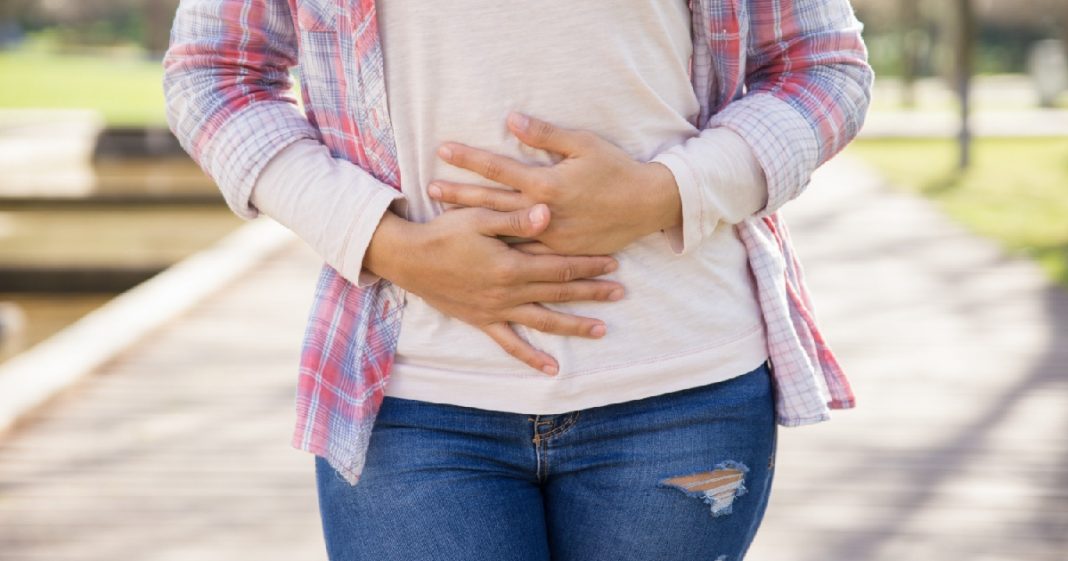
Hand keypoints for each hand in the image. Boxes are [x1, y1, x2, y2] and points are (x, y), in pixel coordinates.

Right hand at [364, 204, 624, 375]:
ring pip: (543, 321)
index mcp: (510, 265)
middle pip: (558, 294)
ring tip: (601, 330)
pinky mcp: (482, 321)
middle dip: (592, 292)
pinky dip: (531, 357)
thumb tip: (548, 213)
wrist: (408, 259)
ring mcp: (495, 310)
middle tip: (620, 293)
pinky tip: (551, 368)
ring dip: (573, 326)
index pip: (559, 266)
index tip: (613, 262)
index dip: (588, 264)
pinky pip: (510, 344)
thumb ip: (514, 218)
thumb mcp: (478, 217)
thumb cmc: (443, 233)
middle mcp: (507, 292)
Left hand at [428, 112, 681, 254]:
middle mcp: (543, 214)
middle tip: (430, 189)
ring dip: (473, 224)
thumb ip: (545, 134)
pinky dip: (500, 249)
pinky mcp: (559, 253)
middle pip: (491, 202)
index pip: (498, 169)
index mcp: (546, 184)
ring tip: (444, 219)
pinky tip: (480, 249)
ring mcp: (550, 237)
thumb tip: (512, 119)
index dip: (469, 158)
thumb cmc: (616, 170)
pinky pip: (524, 254)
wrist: (647, 206)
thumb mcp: (583, 144)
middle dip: (459, 194)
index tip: (443, 150)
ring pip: (502, 231)